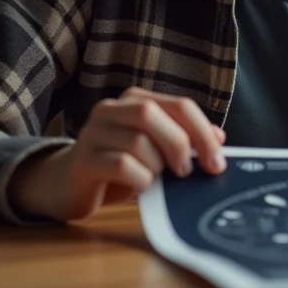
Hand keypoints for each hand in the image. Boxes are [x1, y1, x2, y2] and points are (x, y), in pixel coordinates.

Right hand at [9, 86, 227, 221]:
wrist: (68, 185)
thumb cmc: (119, 166)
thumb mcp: (156, 151)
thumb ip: (184, 140)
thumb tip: (219, 139)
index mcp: (135, 100)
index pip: (179, 105)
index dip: (203, 132)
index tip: (217, 162)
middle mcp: (111, 110)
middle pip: (152, 113)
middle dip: (179, 144)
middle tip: (188, 172)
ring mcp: (93, 133)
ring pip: (136, 140)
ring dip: (156, 166)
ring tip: (156, 180)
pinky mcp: (82, 160)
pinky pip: (120, 165)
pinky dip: (140, 179)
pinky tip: (141, 187)